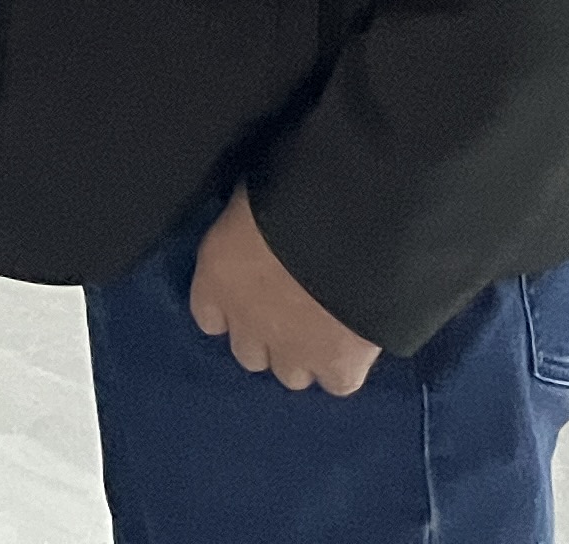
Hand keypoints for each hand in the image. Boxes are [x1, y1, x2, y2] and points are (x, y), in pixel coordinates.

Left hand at [188, 190, 380, 395]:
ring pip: (291, 374)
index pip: (209, 314)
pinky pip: (337, 381)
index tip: (252, 293)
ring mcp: (292, 351)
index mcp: (217, 276)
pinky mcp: (338, 367)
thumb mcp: (254, 195)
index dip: (233, 306)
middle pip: (249, 352)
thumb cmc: (298, 187)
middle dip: (269, 335)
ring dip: (305, 354)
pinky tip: (359, 341)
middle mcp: (247, 322)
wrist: (355, 218)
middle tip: (296, 309)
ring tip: (330, 327)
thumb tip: (255, 226)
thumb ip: (249, 226)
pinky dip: (347, 365)